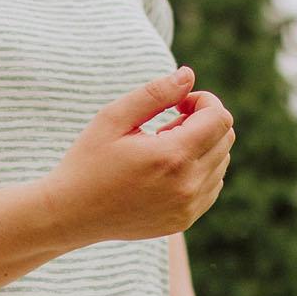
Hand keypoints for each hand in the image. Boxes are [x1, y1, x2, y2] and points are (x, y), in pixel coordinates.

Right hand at [38, 66, 233, 245]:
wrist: (71, 215)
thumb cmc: (88, 161)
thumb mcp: (113, 118)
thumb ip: (154, 93)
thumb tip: (188, 75)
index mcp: (172, 157)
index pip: (219, 118)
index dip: (202, 101)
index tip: (177, 104)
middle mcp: (188, 185)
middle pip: (225, 138)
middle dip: (203, 122)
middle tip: (166, 125)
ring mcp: (188, 207)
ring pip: (221, 162)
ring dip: (200, 146)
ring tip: (162, 149)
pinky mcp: (185, 220)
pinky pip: (212, 185)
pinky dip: (198, 170)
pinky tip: (165, 170)